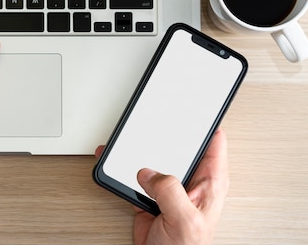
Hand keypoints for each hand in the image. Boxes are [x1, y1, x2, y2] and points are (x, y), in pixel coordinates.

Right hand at [95, 129, 228, 244]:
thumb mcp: (184, 219)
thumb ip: (170, 191)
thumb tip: (149, 172)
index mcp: (208, 183)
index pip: (213, 142)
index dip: (205, 122)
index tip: (194, 108)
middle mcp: (190, 182)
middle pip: (179, 146)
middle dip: (165, 132)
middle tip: (153, 117)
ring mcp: (169, 189)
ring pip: (155, 159)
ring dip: (140, 150)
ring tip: (128, 137)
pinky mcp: (149, 196)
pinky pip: (135, 176)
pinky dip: (124, 168)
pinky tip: (115, 160)